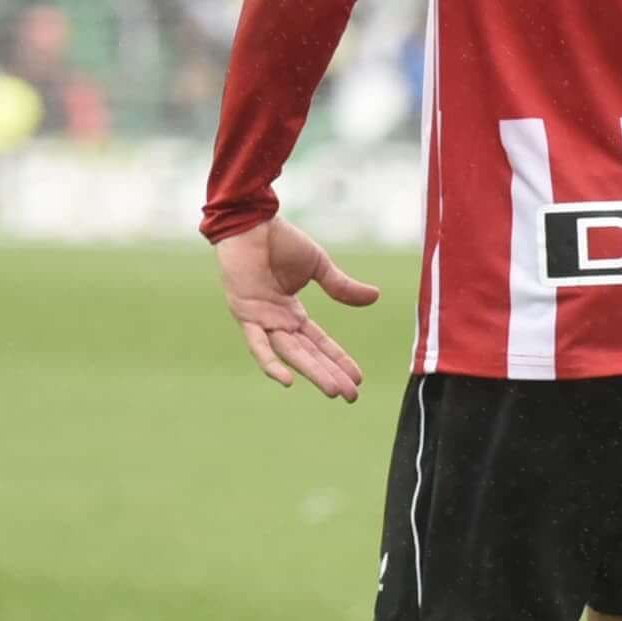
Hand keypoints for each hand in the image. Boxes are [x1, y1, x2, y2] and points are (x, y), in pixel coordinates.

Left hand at [214, 217, 376, 397]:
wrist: (253, 224)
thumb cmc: (280, 241)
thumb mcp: (320, 267)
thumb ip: (342, 287)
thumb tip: (375, 297)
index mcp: (291, 314)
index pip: (319, 344)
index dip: (339, 361)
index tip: (358, 379)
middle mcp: (276, 323)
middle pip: (308, 355)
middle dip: (330, 375)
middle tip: (352, 396)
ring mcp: (261, 321)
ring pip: (290, 354)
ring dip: (312, 373)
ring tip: (334, 391)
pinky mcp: (246, 314)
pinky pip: (258, 345)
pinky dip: (271, 363)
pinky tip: (288, 381)